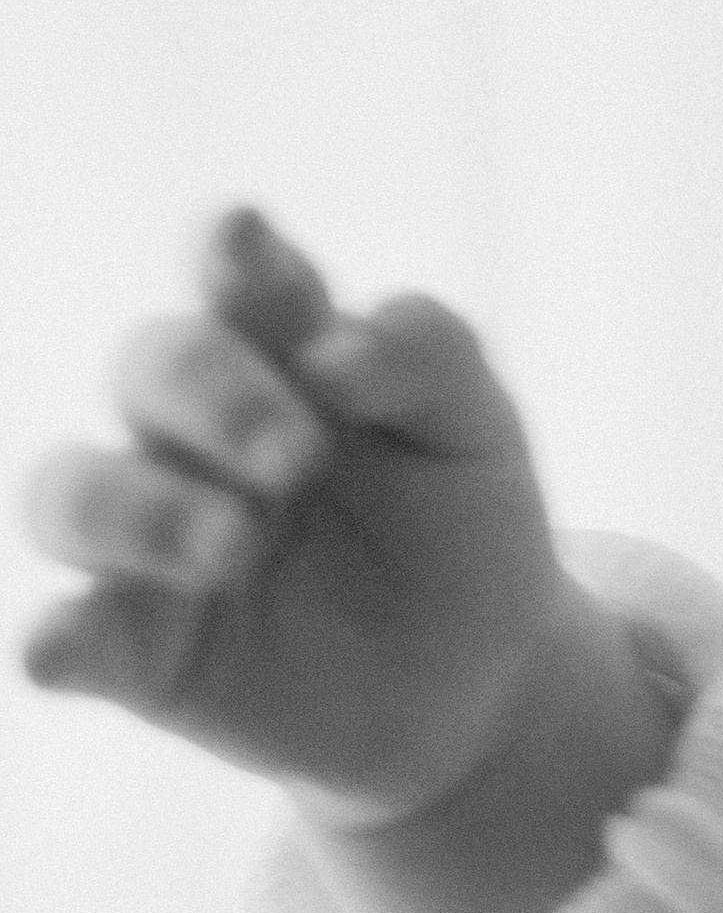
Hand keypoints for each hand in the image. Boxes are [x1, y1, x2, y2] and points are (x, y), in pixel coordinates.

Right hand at [20, 209, 570, 828]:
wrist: (478, 676)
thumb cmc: (463, 522)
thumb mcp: (477, 431)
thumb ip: (425, 360)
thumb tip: (333, 350)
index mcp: (286, 353)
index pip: (242, 282)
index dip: (230, 255)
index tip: (237, 236)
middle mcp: (199, 432)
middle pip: (151, 366)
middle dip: (217, 397)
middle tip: (299, 459)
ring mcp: (155, 538)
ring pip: (72, 491)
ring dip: (137, 511)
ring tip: (231, 547)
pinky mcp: (137, 649)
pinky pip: (66, 636)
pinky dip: (54, 638)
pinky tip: (56, 649)